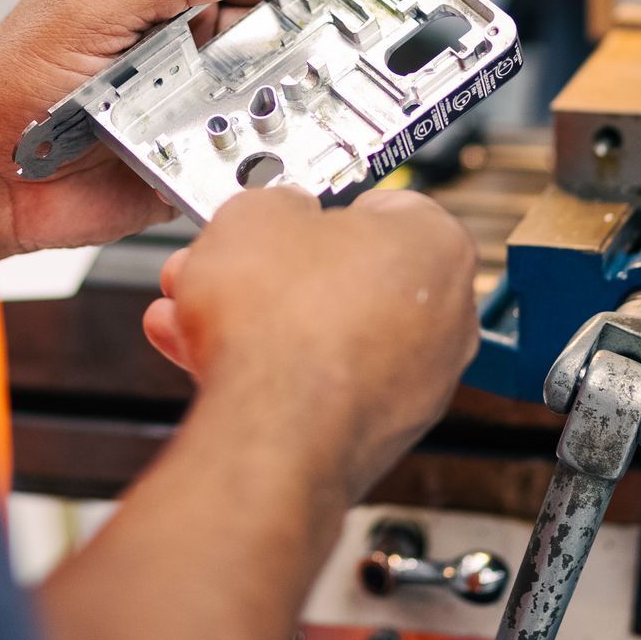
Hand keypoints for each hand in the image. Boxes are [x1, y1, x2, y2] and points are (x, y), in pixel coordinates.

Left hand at [0, 0, 276, 258]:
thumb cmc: (11, 84)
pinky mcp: (182, 156)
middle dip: (275, 44)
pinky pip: (231, 153)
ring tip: (253, 104)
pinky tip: (243, 147)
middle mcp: (167, 44)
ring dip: (259, 100)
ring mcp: (177, 100)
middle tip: (299, 52)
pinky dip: (243, 152)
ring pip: (250, 94)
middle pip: (252, 33)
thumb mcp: (90, 6)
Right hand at [142, 187, 478, 505]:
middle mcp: (444, 319)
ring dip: (260, 320)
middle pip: (346, 277)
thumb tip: (275, 217)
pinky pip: (319, 385)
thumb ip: (277, 204)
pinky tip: (207, 358)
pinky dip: (271, 372)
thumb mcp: (256, 213)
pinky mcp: (376, 433)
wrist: (269, 435)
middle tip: (228, 263)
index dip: (316, 208)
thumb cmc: (283, 324)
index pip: (381, 206)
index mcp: (437, 246)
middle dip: (275, 271)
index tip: (282, 215)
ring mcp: (416, 384)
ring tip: (196, 312)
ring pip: (325, 334)